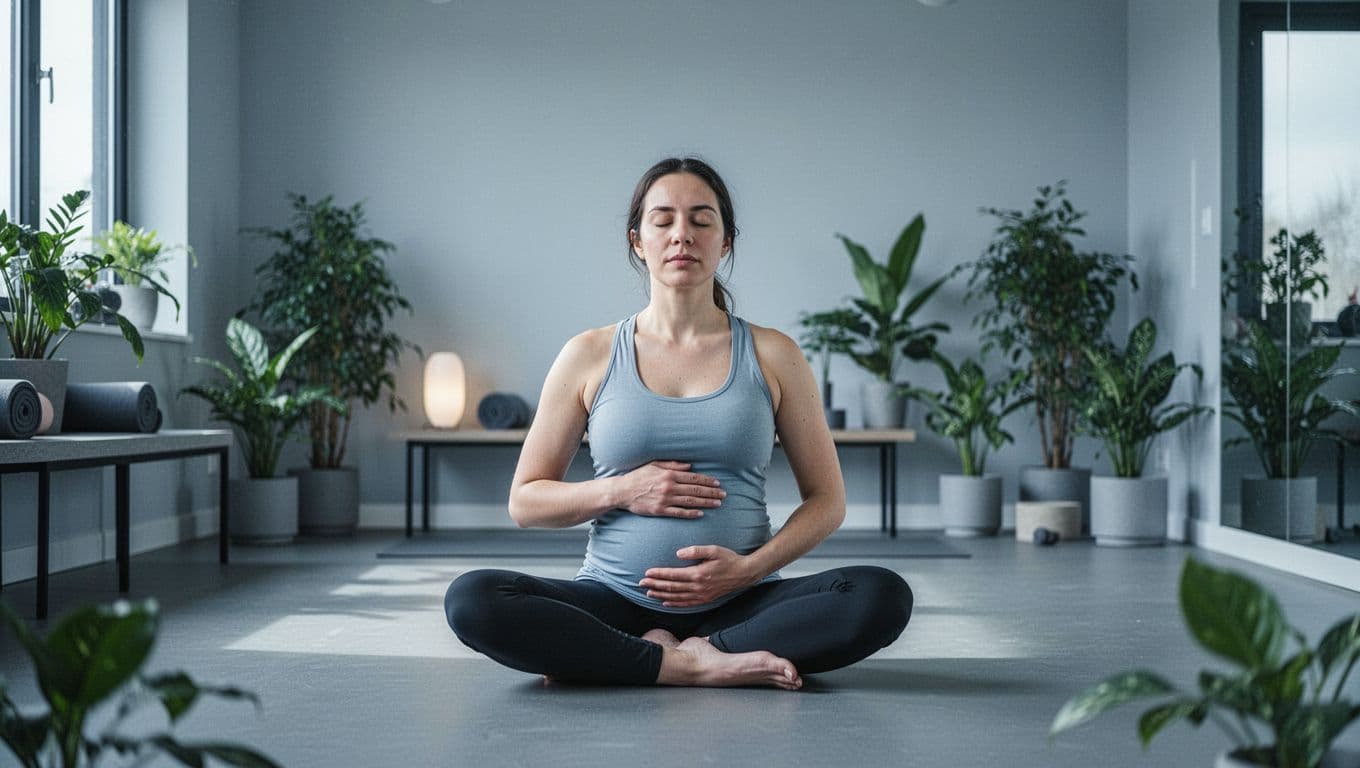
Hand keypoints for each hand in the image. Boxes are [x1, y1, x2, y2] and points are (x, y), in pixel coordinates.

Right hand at [616, 461, 725, 518]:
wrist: (622, 491)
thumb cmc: (638, 476)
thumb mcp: (654, 465)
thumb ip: (673, 465)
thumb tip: (690, 466)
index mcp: (669, 474)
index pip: (693, 477)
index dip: (707, 480)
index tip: (718, 483)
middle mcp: (669, 486)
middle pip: (695, 489)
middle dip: (711, 492)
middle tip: (723, 494)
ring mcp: (665, 499)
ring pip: (690, 501)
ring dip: (706, 502)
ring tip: (717, 504)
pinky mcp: (660, 510)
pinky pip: (679, 512)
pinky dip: (691, 513)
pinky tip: (701, 513)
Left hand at [640, 545, 757, 607]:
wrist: (744, 573)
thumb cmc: (729, 559)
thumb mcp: (714, 550)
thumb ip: (695, 550)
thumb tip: (678, 553)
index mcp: (698, 574)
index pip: (673, 575)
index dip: (658, 574)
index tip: (647, 572)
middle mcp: (698, 587)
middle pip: (671, 587)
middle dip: (655, 585)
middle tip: (641, 583)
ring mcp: (701, 595)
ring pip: (676, 597)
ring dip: (661, 595)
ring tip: (648, 592)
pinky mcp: (705, 599)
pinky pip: (686, 604)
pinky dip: (674, 603)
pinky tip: (665, 602)